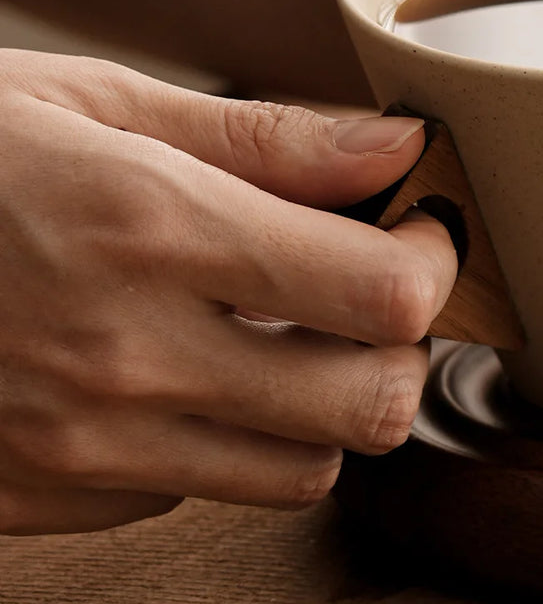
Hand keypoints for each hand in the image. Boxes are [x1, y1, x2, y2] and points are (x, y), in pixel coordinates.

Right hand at [0, 50, 456, 534]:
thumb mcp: (96, 103)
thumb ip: (266, 137)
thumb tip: (401, 149)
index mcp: (149, 227)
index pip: (384, 295)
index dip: (435, 263)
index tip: (422, 230)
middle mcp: (123, 355)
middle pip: (370, 406)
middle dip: (402, 348)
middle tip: (372, 288)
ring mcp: (79, 446)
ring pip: (303, 471)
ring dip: (325, 405)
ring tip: (282, 330)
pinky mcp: (45, 499)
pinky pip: (198, 494)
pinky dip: (225, 440)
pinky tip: (181, 370)